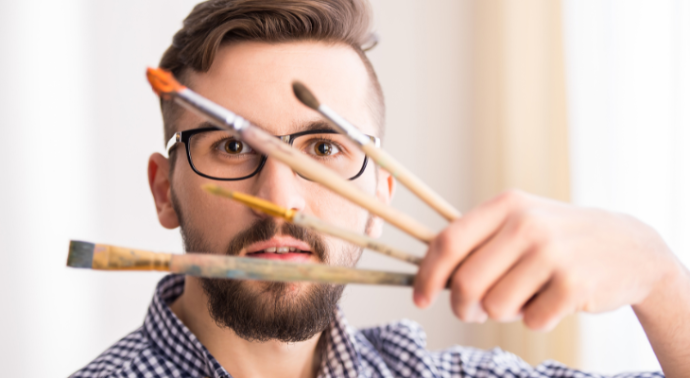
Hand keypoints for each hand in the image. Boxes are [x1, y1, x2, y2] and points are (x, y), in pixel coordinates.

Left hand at [413, 190, 677, 330]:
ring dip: (504, 312)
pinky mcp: (573, 283)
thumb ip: (477, 243)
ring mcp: (551, 252)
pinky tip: (554, 300)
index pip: (448, 242)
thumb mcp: (520, 224)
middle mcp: (526, 224)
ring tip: (526, 296)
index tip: (419, 299)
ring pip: (495, 306)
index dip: (426, 275)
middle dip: (462, 307)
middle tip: (472, 312)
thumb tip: (429, 275)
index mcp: (506, 206)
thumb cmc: (559, 240)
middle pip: (466, 283)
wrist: (631, 248)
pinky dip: (536, 319)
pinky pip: (531, 321)